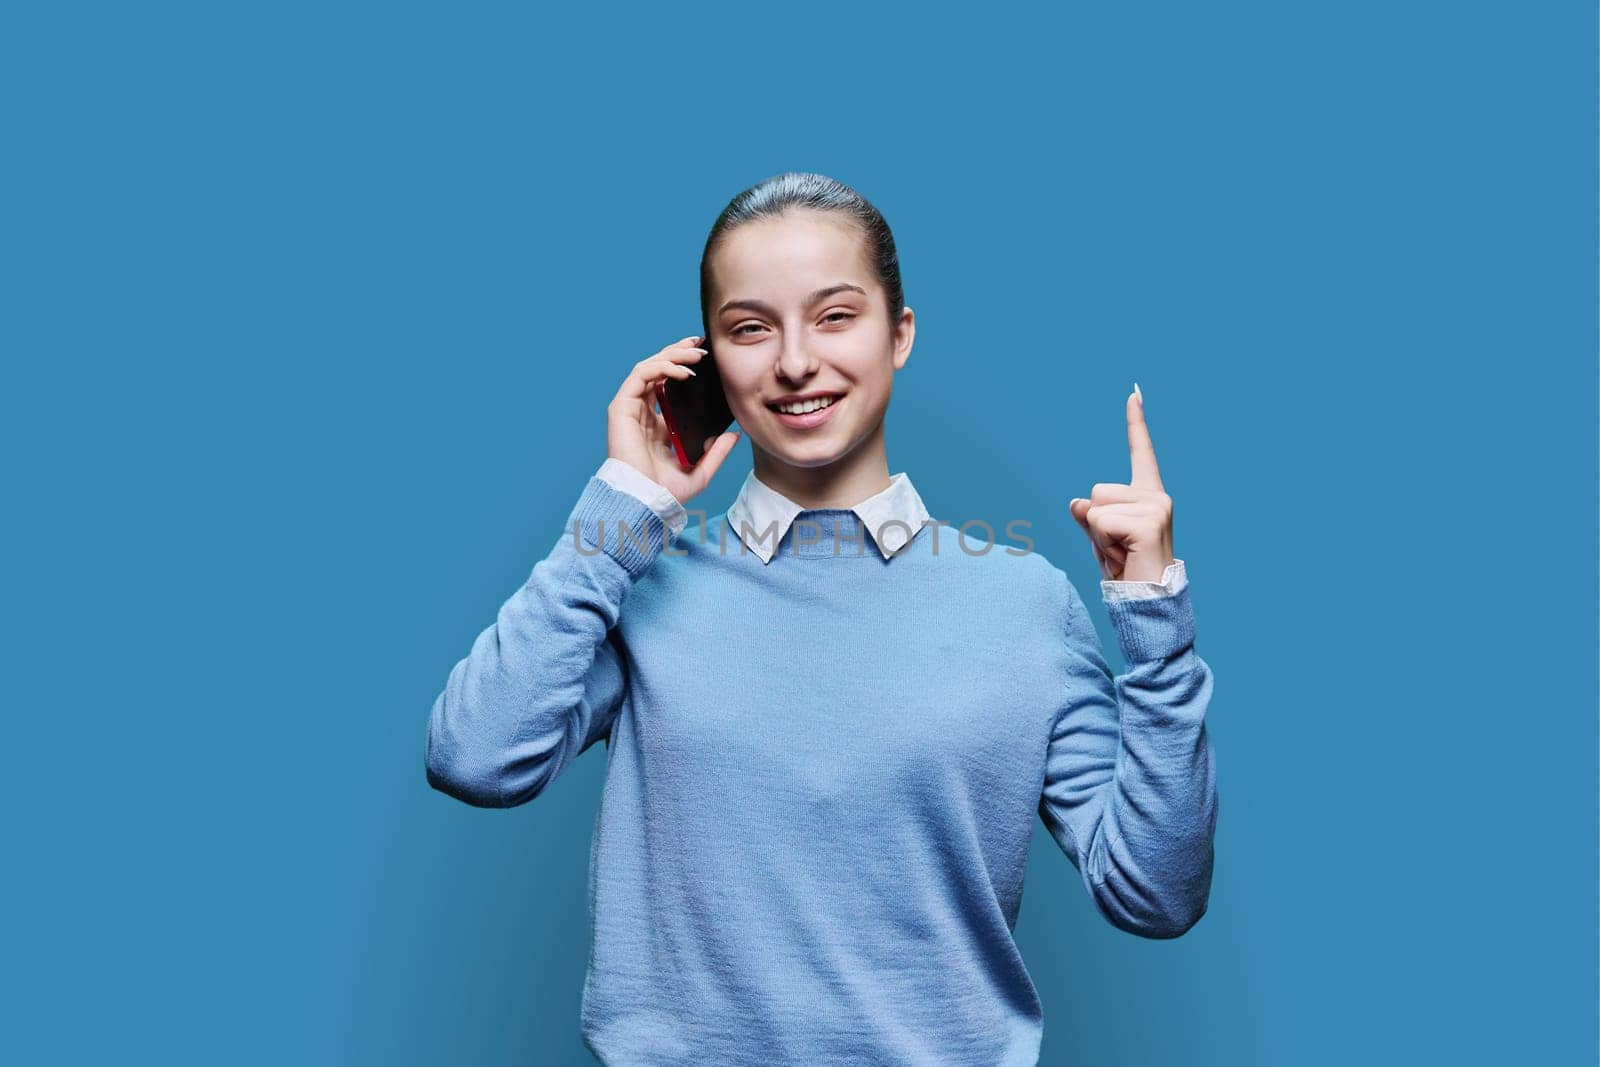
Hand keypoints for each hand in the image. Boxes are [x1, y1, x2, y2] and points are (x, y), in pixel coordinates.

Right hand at [606, 335, 741, 505]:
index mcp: (658, 425)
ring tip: (696, 354)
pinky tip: (683, 371)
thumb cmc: (666, 492)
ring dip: (673, 355)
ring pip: (650, 367)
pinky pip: (641, 375)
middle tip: (701, 345)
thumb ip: (716, 453)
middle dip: (679, 353)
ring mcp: (631, 409)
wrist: (646, 499)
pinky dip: (662, 367)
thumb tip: (733, 435)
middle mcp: (643, 413)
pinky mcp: (622, 407)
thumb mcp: (700, 471)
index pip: (669, 386)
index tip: (705, 358)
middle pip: (659, 371)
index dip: (684, 367)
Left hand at [1068, 384, 1175, 582]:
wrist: (1149, 603)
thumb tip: (1076, 503)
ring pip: (1095, 507)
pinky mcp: (1148, 523)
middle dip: (1095, 523)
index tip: (1133, 392)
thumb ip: (1089, 516)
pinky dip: (1102, 544)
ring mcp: (1156, 507)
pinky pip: (1099, 522)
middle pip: (1096, 491)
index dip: (1135, 423)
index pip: (1140, 452)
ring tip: (1121, 553)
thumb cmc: (1126, 571)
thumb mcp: (1101, 538)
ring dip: (1097, 535)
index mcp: (1148, 495)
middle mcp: (1156, 496)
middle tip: (1116, 548)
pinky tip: (1123, 556)